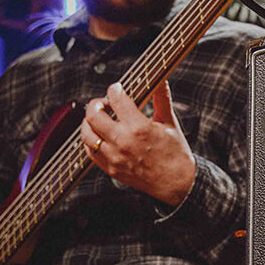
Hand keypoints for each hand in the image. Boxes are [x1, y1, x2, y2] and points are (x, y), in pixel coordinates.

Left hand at [81, 80, 196, 206]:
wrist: (177, 184)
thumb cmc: (175, 155)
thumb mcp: (170, 123)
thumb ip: (162, 99)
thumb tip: (161, 80)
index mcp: (139, 128)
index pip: (116, 98)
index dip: (115, 89)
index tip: (117, 89)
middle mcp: (123, 142)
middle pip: (93, 114)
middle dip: (96, 104)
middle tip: (104, 104)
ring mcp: (115, 157)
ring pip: (87, 133)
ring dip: (89, 123)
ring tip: (99, 120)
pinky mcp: (111, 169)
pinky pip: (90, 152)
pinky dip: (91, 141)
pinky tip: (99, 136)